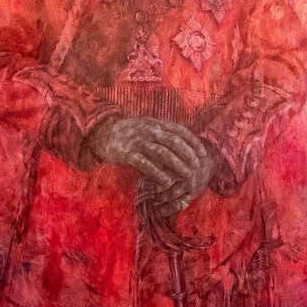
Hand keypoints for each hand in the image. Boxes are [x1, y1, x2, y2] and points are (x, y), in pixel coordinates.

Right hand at [88, 117, 212, 213]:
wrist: (103, 133)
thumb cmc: (130, 133)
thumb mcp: (148, 127)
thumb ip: (164, 133)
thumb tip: (185, 143)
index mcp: (156, 124)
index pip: (179, 130)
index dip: (193, 141)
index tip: (203, 153)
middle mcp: (149, 130)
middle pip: (173, 140)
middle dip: (188, 153)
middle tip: (198, 165)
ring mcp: (138, 141)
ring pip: (161, 152)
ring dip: (177, 164)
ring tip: (187, 175)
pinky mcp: (127, 153)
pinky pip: (145, 163)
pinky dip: (157, 173)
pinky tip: (167, 182)